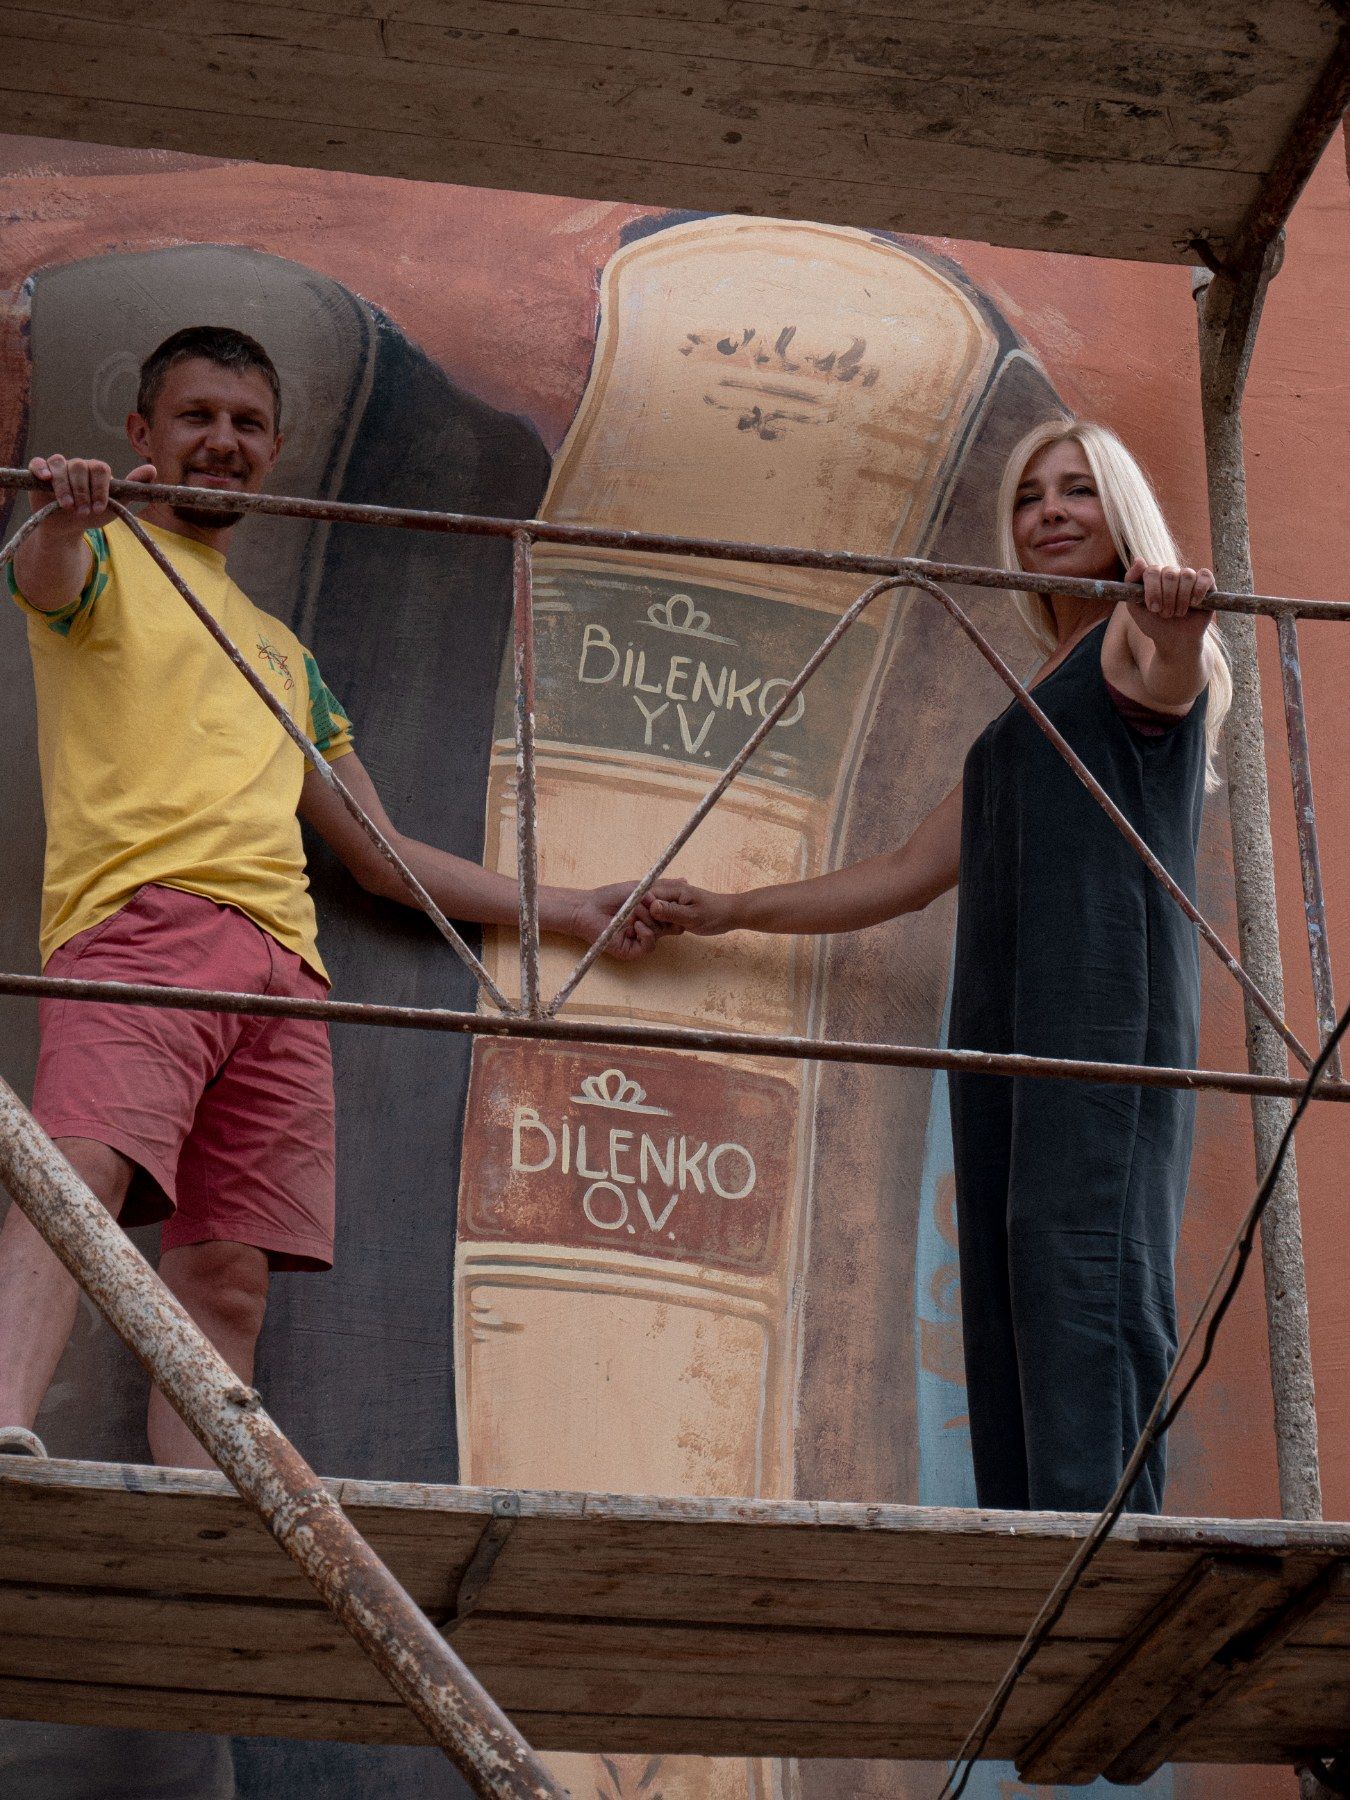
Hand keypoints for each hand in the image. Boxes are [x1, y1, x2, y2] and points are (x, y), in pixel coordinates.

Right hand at [30, 454, 156, 532]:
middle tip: (82, 511)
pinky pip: (38, 463)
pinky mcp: (40, 474)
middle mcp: (78, 465)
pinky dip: (40, 468)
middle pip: (80, 466)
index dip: (100, 488)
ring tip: (68, 506)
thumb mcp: (115, 505)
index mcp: (97, 470)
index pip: (100, 468)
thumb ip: (132, 487)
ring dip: (64, 486)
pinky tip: (45, 478)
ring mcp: (59, 468)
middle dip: (82, 491)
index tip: (99, 508)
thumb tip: (152, 469)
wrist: (69, 527)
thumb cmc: (93, 514)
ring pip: (60, 464)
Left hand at [572, 883, 665, 960]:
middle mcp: (647, 929)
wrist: (588, 907)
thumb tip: (685, 881)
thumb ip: (663, 886)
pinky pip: (649, 946)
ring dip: (648, 918)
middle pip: (670, 925)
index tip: (664, 896)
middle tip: (646, 901)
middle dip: (659, 910)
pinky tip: (635, 925)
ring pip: (659, 934)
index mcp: (651, 916)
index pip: (673, 916)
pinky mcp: (631, 951)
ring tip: (634, 910)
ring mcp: (639, 941)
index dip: (672, 906)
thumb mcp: (640, 887)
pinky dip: (646, 933)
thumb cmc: (610, 897)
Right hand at [648, 878, 737, 935]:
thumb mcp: (692, 916)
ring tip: (672, 929)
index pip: (646, 896)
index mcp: (673, 890)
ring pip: (654, 910)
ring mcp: (674, 900)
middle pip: (648, 903)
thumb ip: (671, 912)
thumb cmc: (715, 914)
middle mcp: (671, 893)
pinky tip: (674, 930)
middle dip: (649, 918)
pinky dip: (665, 923)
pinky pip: (664, 915)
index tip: (644, 924)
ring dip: (658, 922)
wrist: (732, 914)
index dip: (642, 910)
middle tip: (662, 930)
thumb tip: (651, 907)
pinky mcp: (678, 908)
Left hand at [1123, 557, 1214, 648]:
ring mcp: (1189, 577)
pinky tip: (1194, 604)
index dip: (1153, 590)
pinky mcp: (1207, 583)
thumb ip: (1131, 582)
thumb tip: (1139, 559)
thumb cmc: (1154, 624)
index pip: (1152, 571)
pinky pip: (1205, 576)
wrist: (1175, 641)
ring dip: (1182, 599)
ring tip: (1178, 613)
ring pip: (1187, 575)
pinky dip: (1199, 591)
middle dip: (1167, 598)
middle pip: (1169, 574)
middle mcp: (1171, 573)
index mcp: (1154, 576)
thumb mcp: (1135, 607)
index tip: (1153, 608)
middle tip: (1166, 614)